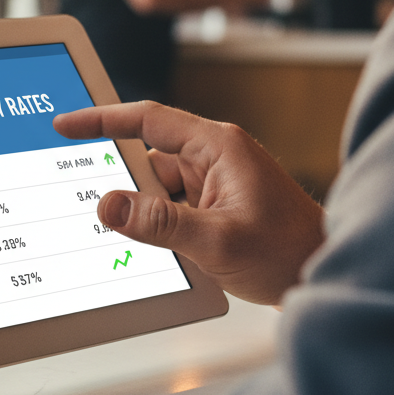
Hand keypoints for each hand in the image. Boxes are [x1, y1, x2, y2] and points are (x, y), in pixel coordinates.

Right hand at [53, 102, 323, 304]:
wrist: (327, 275)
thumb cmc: (289, 252)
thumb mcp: (216, 240)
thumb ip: (158, 222)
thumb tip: (109, 205)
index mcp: (217, 146)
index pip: (147, 120)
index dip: (102, 119)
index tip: (66, 125)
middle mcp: (215, 157)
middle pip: (149, 159)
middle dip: (128, 189)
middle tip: (110, 218)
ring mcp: (217, 181)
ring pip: (160, 189)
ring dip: (149, 215)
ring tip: (165, 246)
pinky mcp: (218, 204)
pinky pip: (175, 207)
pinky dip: (164, 226)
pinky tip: (170, 252)